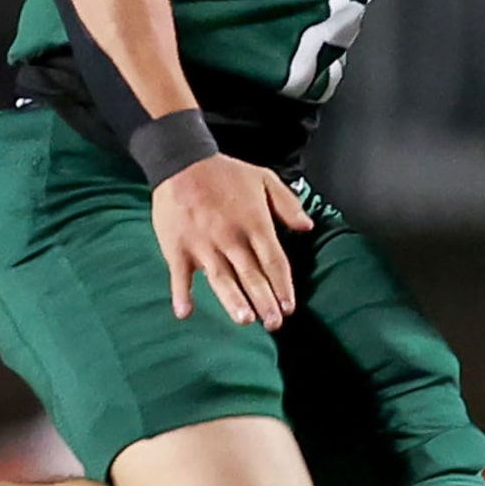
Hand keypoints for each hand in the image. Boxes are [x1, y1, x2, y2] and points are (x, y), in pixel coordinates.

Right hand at [150, 155, 312, 326]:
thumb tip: (307, 227)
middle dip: (265, 301)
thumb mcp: (265, 179)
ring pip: (221, 278)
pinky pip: (180, 274)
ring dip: (233, 300)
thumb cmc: (226, 173)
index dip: (283, 286)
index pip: (274, 261)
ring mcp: (203, 244)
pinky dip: (181, 293)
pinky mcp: (177, 247)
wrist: (182, 161)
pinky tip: (184, 313)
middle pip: (252, 275)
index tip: (290, 307)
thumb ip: (288, 205)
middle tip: (274, 324)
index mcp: (255, 223)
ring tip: (245, 320)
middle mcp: (231, 237)